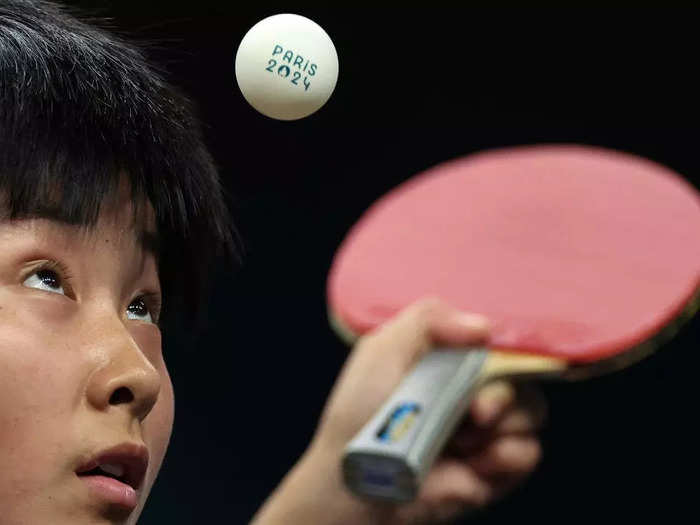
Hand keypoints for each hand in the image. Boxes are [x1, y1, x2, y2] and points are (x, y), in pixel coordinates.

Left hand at [251, 298, 545, 524]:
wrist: (356, 479)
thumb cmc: (360, 410)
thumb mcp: (383, 349)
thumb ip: (428, 319)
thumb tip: (485, 327)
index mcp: (449, 359)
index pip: (496, 340)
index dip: (500, 347)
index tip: (486, 357)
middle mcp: (472, 389)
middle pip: (520, 374)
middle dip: (500, 392)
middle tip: (474, 411)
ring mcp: (486, 429)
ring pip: (530, 410)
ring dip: (501, 424)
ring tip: (460, 441)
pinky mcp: (494, 468)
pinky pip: (528, 451)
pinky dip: (506, 456)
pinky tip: (472, 464)